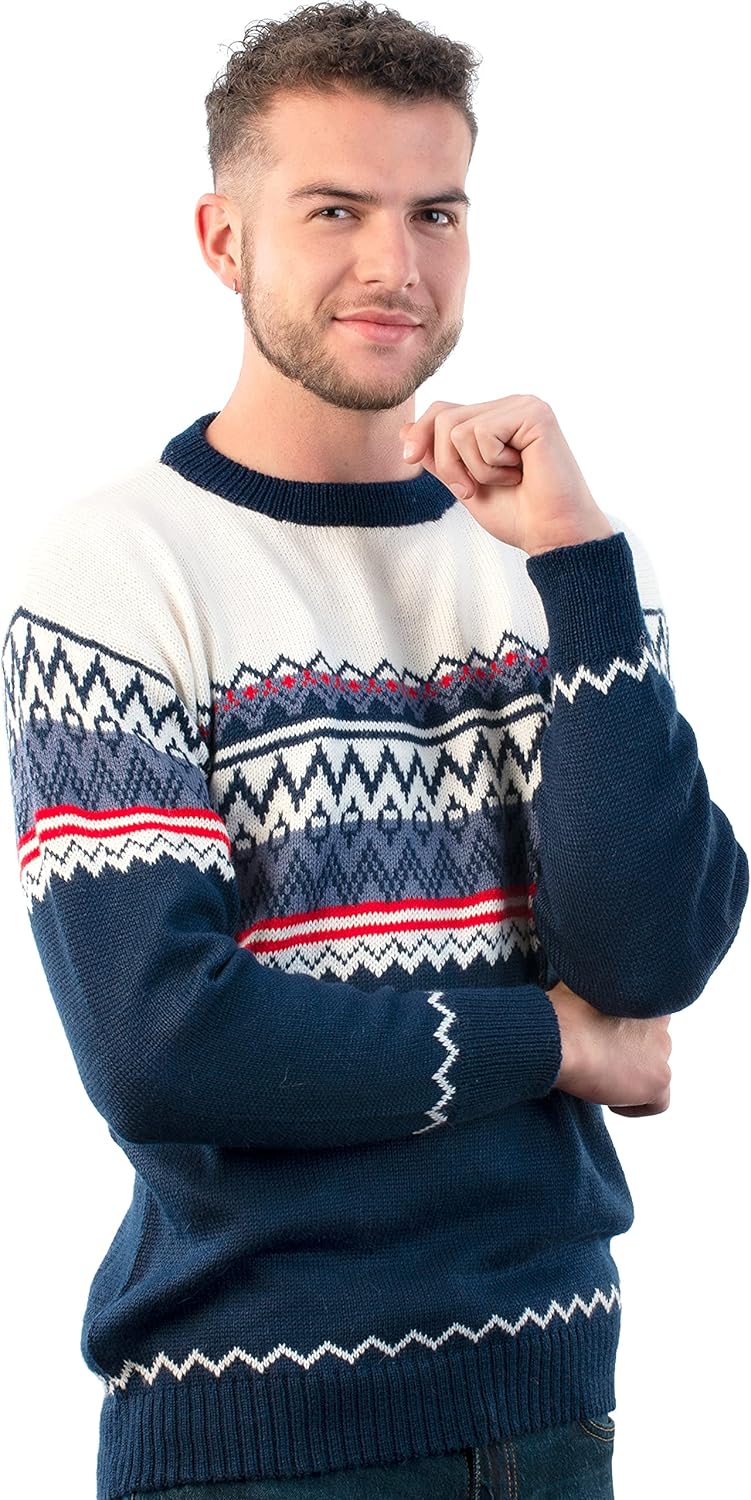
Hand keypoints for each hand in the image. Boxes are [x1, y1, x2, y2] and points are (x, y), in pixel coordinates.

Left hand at [399, 396, 613, 555]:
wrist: (552, 536)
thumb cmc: (518, 516)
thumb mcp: (464, 484)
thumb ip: (439, 457)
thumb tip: (404, 429)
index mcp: (497, 419)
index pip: (442, 411)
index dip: (420, 434)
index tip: (408, 458)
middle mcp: (511, 406)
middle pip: (444, 418)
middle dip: (447, 463)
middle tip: (471, 489)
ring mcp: (524, 406)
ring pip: (458, 428)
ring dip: (473, 469)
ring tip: (506, 480)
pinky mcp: (534, 414)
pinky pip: (481, 433)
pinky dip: (491, 465)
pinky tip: (520, 473)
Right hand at [547, 980, 671, 1115]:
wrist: (562, 1040)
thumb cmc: (562, 1015)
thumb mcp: (577, 990)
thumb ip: (593, 992)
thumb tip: (581, 994)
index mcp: (642, 996)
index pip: (644, 1016)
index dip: (624, 1032)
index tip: (604, 1039)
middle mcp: (660, 1020)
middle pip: (651, 1045)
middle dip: (629, 1055)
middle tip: (600, 1060)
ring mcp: (662, 1049)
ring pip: (653, 1071)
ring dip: (631, 1077)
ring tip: (601, 1079)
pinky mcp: (659, 1078)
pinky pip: (657, 1103)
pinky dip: (633, 1106)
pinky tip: (607, 1100)